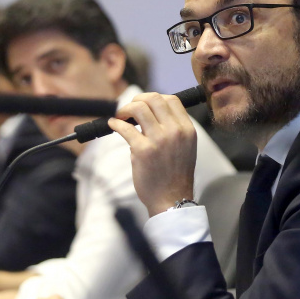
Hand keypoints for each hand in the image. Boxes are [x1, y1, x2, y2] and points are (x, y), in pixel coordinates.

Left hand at [109, 92, 197, 216]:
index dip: (154, 98)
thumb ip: (174, 129)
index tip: (145, 105)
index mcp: (187, 129)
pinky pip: (124, 128)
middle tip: (129, 109)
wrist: (172, 200)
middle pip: (154, 99)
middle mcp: (175, 131)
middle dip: (138, 99)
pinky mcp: (142, 150)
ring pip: (138, 108)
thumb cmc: (175, 175)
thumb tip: (151, 112)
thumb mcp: (186, 147)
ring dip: (125, 109)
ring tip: (121, 116)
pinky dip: (115, 123)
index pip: (171, 99)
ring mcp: (159, 140)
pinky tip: (113, 125)